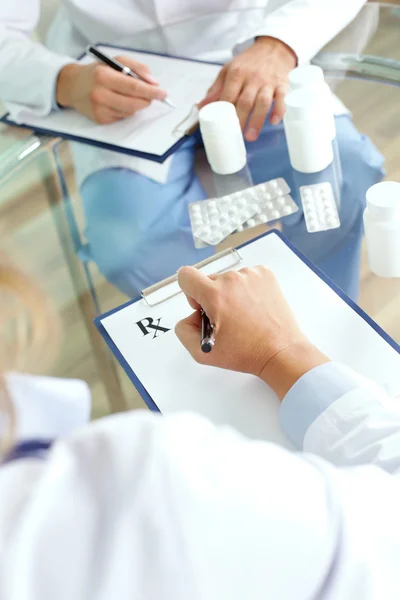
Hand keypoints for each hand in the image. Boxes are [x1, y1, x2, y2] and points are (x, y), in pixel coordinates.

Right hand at [56, 56, 166, 123]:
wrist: (72, 86)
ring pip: (130, 112)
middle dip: (147, 100)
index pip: (134, 87)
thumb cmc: (97, 72)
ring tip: (126, 94)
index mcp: (104, 76)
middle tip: (152, 96)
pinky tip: (117, 102)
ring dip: (136, 105)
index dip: (151, 92)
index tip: (163, 94)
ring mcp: (99, 110)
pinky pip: (122, 117)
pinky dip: (126, 110)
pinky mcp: (100, 120)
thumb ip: (137, 68)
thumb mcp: (115, 61)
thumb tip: (154, 84)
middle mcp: (100, 94)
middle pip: (134, 103)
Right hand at [175, 266, 327, 398]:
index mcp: (215, 294)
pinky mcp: (266, 275)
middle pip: (209, 280)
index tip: (201, 306)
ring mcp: (251, 275)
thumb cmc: (247, 352)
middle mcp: (232, 279)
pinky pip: (246, 277)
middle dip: (212, 298)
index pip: (186, 276)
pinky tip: (254, 308)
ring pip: (229, 280)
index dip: (190, 292)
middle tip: (226, 320)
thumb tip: (191, 316)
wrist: (281, 351)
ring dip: (231, 294)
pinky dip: (247, 290)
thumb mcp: (203, 352)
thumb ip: (183, 330)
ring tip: (244, 316)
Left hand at [198, 36, 296, 141]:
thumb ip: (216, 89)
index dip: (224, 112)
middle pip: (245, 101)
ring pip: (263, 102)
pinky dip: (279, 110)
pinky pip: (282, 98)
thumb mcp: (229, 70)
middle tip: (235, 136)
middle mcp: (253, 78)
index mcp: (237, 74)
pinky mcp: (283, 84)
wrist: (273, 48)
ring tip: (251, 136)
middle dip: (240, 120)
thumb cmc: (249, 63)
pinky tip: (273, 121)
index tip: (222, 127)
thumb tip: (201, 107)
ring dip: (257, 120)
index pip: (229, 95)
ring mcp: (269, 82)